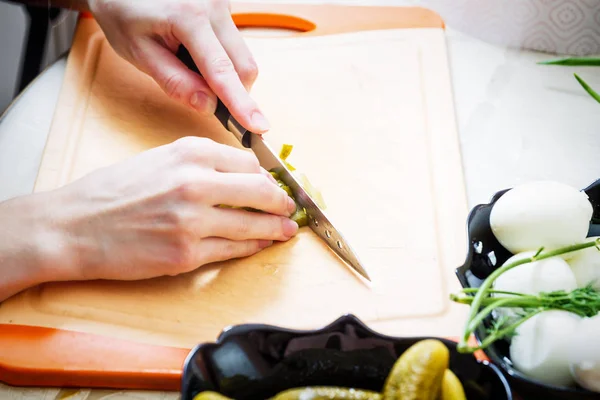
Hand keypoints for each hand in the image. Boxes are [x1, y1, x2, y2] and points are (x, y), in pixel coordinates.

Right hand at [29, 137, 297, 282]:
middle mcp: (195, 183)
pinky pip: (233, 250)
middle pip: (260, 192)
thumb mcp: (159, 159)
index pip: (248, 163)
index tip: (276, 185)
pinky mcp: (186, 254)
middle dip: (282, 202)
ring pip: (252, 225)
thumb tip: (244, 175)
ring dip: (275, 228)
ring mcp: (192, 221)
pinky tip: (261, 245)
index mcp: (189, 153)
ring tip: (286, 230)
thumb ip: (202, 164)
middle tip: (290, 208)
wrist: (73, 226)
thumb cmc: (112, 192)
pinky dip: (252, 248)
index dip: (268, 177)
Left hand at [86, 0, 269, 132]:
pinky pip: (234, 43)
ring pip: (242, 56)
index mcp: (189, 17)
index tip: (257, 127)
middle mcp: (214, 6)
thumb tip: (208, 106)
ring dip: (225, 74)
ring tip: (189, 65)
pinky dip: (222, 58)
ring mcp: (223, 4)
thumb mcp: (138, 52)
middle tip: (207, 101)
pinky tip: (194, 51)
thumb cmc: (123, 12)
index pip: (222, 71)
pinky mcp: (225, 5)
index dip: (241, 104)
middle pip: (244, 66)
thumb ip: (174, 81)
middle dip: (234, 92)